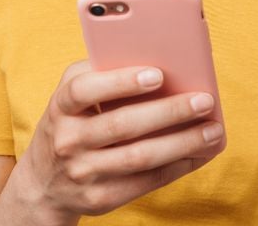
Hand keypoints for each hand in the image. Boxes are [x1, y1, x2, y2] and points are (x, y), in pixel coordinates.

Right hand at [3, 60, 224, 224]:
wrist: (44, 182)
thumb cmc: (74, 120)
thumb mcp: (74, 94)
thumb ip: (103, 72)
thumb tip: (161, 59)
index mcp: (61, 106)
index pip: (84, 90)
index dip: (120, 81)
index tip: (158, 74)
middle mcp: (67, 140)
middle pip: (123, 125)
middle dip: (170, 112)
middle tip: (205, 100)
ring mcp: (83, 172)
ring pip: (140, 157)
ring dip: (183, 143)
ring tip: (213, 130)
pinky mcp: (100, 198)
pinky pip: (145, 182)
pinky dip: (177, 167)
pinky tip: (199, 154)